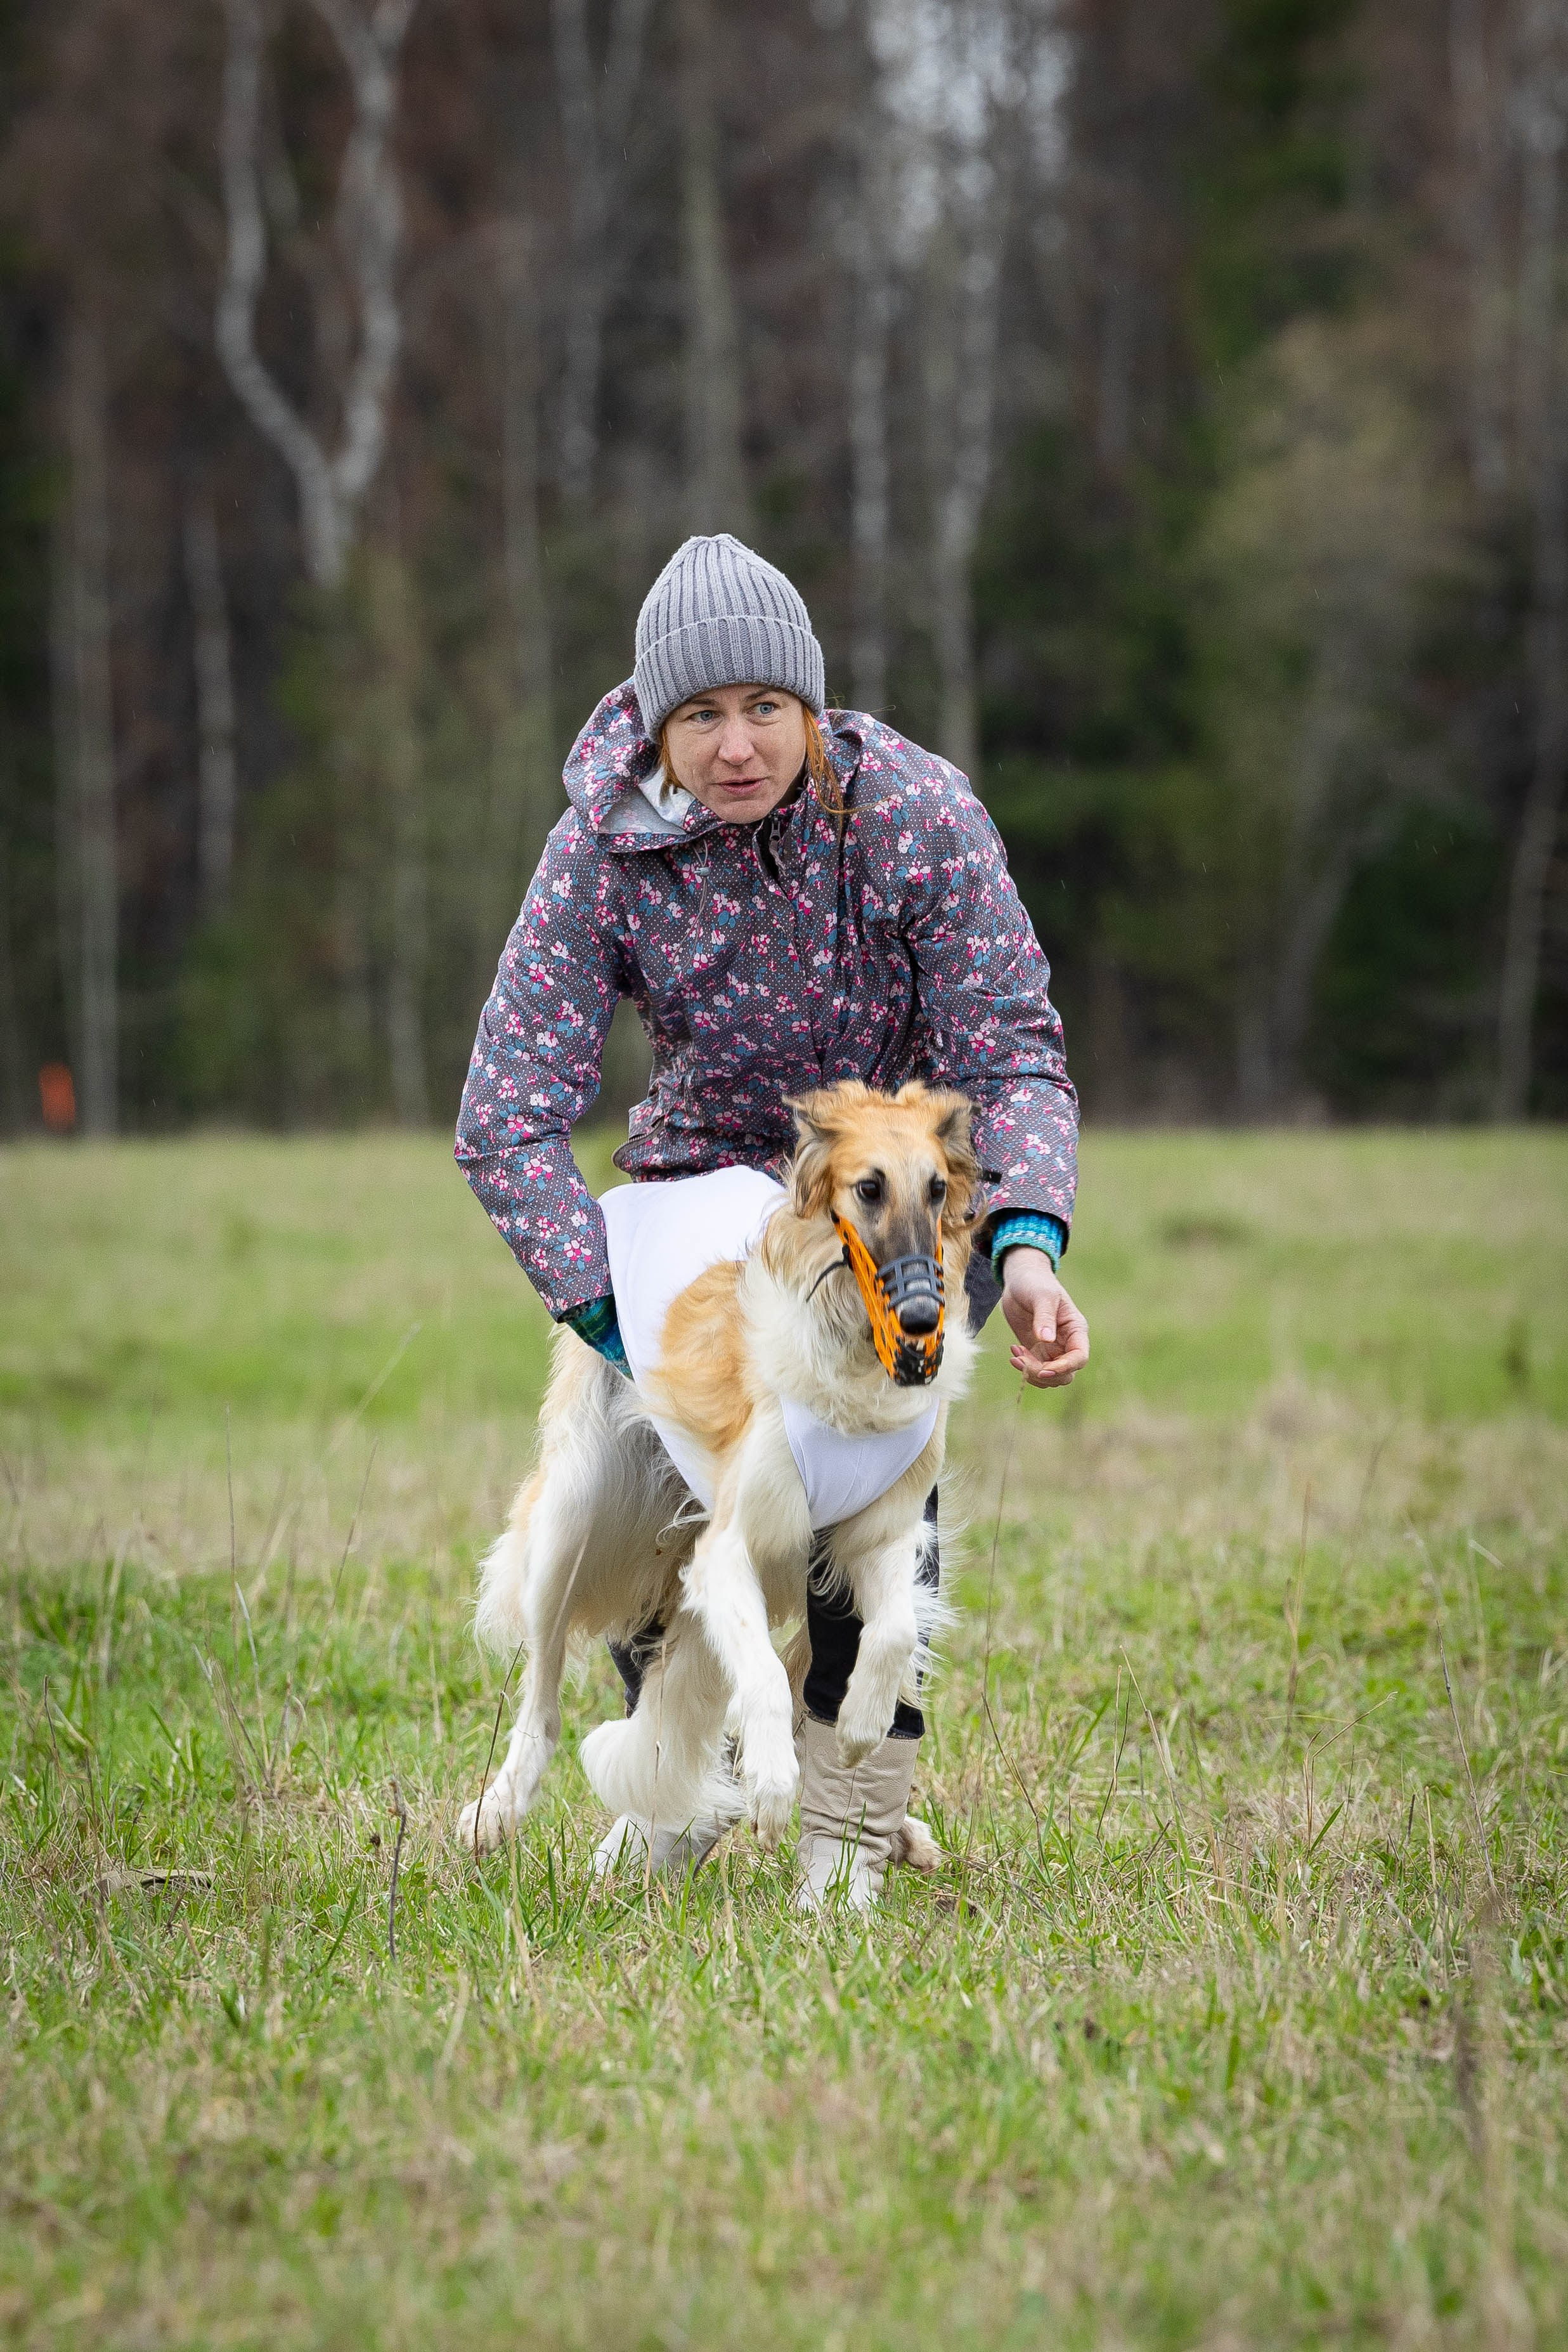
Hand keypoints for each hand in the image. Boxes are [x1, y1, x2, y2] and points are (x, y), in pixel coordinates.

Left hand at [999, 1247, 1089, 1388]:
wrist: (1020, 1280)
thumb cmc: (1036, 1283)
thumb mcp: (1041, 1296)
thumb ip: (1044, 1317)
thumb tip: (1046, 1339)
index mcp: (1076, 1330)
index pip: (1079, 1358)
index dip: (1064, 1367)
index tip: (1043, 1368)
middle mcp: (1067, 1343)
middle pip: (1065, 1374)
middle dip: (1043, 1373)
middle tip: (1021, 1358)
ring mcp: (1052, 1349)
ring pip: (1050, 1377)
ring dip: (1031, 1373)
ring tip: (1015, 1354)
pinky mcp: (1037, 1351)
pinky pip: (1036, 1371)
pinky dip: (1025, 1369)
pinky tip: (1014, 1352)